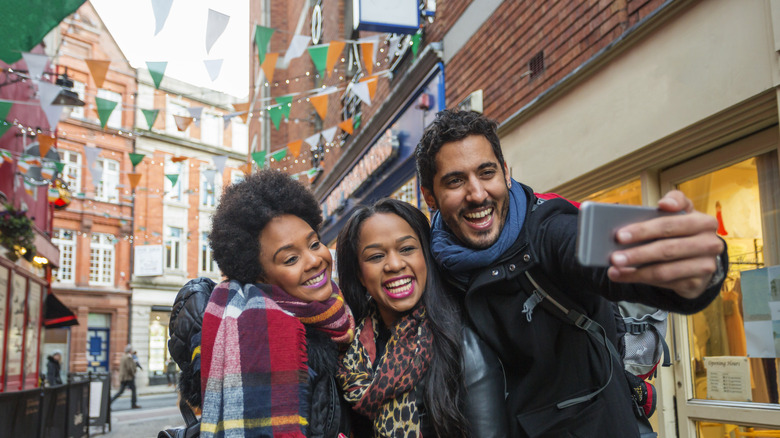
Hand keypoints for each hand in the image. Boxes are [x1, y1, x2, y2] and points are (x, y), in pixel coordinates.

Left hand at [607, 190, 723, 298]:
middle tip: (613, 257)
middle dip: (637, 254)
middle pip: (666, 250)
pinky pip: (664, 284)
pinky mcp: (696, 284)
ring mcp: (705, 266)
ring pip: (664, 271)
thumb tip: (664, 203)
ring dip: (635, 272)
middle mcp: (709, 244)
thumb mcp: (683, 213)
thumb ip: (675, 201)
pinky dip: (640, 280)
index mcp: (704, 222)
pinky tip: (624, 276)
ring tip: (615, 269)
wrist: (701, 257)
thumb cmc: (684, 231)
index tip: (620, 235)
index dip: (643, 230)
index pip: (669, 225)